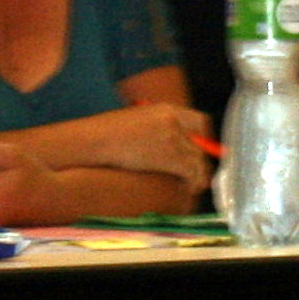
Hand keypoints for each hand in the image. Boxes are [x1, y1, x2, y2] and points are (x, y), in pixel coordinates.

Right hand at [85, 100, 213, 187]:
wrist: (95, 140)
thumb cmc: (106, 133)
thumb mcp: (136, 121)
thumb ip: (156, 128)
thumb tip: (166, 143)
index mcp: (166, 110)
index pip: (199, 121)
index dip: (203, 138)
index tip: (201, 149)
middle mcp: (173, 121)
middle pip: (201, 142)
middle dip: (202, 159)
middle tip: (201, 172)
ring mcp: (173, 138)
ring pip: (198, 159)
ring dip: (199, 174)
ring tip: (196, 185)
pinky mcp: (169, 156)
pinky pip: (192, 171)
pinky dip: (194, 181)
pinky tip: (191, 189)